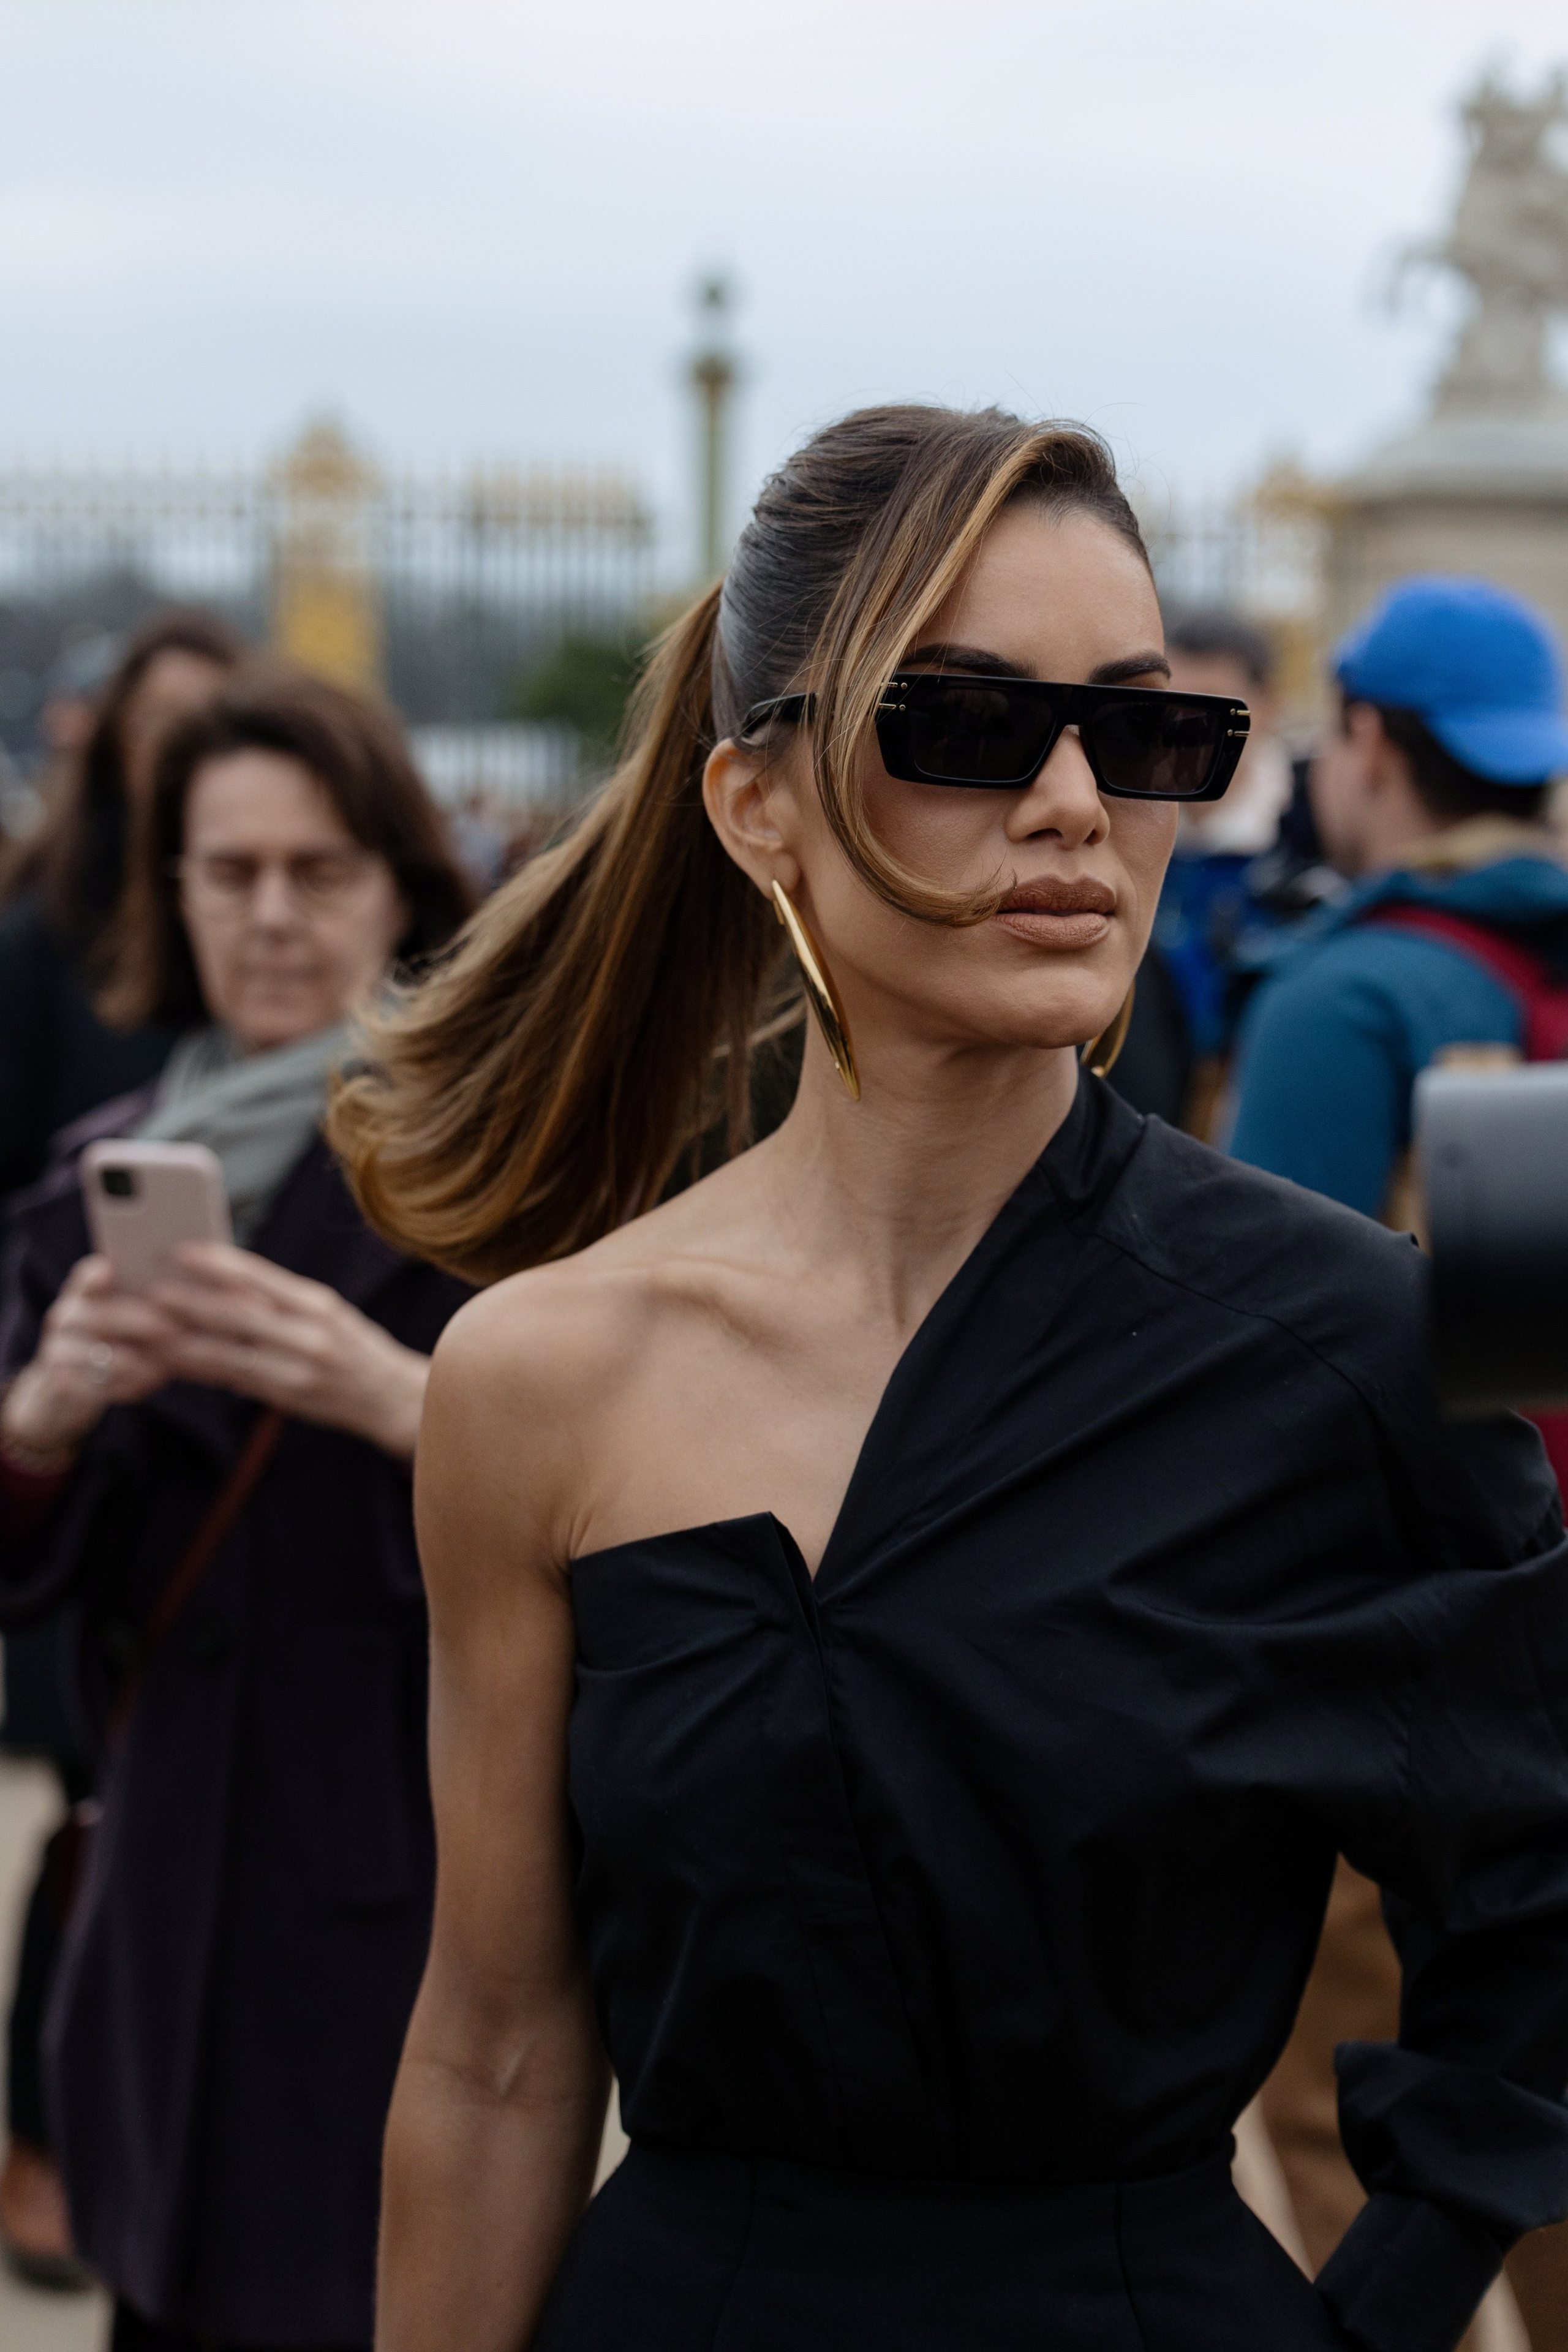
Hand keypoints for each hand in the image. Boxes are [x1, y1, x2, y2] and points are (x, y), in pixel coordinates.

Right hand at [1, 1255, 183, 1461]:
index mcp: (83, 1293)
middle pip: (101, 1316)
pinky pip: (99, 1385)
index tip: (110, 1270)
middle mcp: (66, 1317)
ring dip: (137, 1361)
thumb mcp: (121, 1317)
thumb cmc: (113, 1342)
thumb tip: (195, 1290)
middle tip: (174, 1329)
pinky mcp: (62, 1383)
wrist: (67, 1388)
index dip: (96, 1275)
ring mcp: (59, 1351)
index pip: (87, 1277)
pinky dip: (129, 1384)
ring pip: (100, 1354)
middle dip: (139, 1321)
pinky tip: (154, 1382)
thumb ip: (147, 1300)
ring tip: (167, 1365)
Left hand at [151, 1243, 430, 1459]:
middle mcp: (311, 1332)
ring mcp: (300, 1367)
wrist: (398, 1399)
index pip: (262, 1275)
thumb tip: (224, 1285)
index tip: (181, 1249)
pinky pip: (235, 1380)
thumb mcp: (327, 1314)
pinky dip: (201, 1370)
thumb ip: (279, 1302)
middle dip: (191, 1301)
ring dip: (184, 1340)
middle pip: (240, 1313)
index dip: (218, 1262)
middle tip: (150, 1289)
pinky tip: (173, 1363)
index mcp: (318, 1302)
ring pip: (230, 1351)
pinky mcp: (291, 1397)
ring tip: (148, 1328)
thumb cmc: (356, 1350)